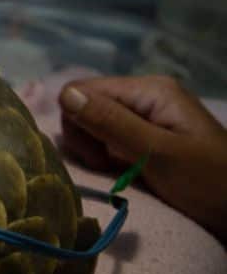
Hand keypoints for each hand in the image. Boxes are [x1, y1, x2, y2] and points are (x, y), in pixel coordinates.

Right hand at [59, 75, 226, 241]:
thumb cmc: (208, 183)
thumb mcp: (158, 154)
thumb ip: (112, 123)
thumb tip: (65, 94)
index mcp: (149, 90)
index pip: (82, 91)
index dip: (78, 124)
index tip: (99, 158)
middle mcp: (145, 97)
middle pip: (86, 106)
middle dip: (86, 139)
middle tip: (109, 167)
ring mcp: (146, 118)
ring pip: (94, 125)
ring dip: (95, 151)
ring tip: (118, 173)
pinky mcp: (146, 139)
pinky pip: (109, 140)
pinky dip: (107, 158)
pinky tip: (123, 173)